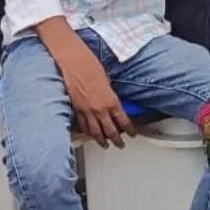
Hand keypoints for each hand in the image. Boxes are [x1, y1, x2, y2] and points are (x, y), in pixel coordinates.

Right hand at [49, 31, 133, 148]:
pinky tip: (90, 135)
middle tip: (120, 145)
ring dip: (101, 140)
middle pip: (111, 130)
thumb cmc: (92, 67)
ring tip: (105, 145)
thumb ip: (111, 96)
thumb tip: (113, 104)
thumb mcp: (108, 83)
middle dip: (117, 140)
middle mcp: (100, 108)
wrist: (75, 63)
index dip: (130, 130)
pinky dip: (87, 132)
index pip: (124, 121)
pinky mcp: (76, 109)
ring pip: (96, 131)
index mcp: (112, 101)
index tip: (133, 134)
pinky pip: (83, 125)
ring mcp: (87, 110)